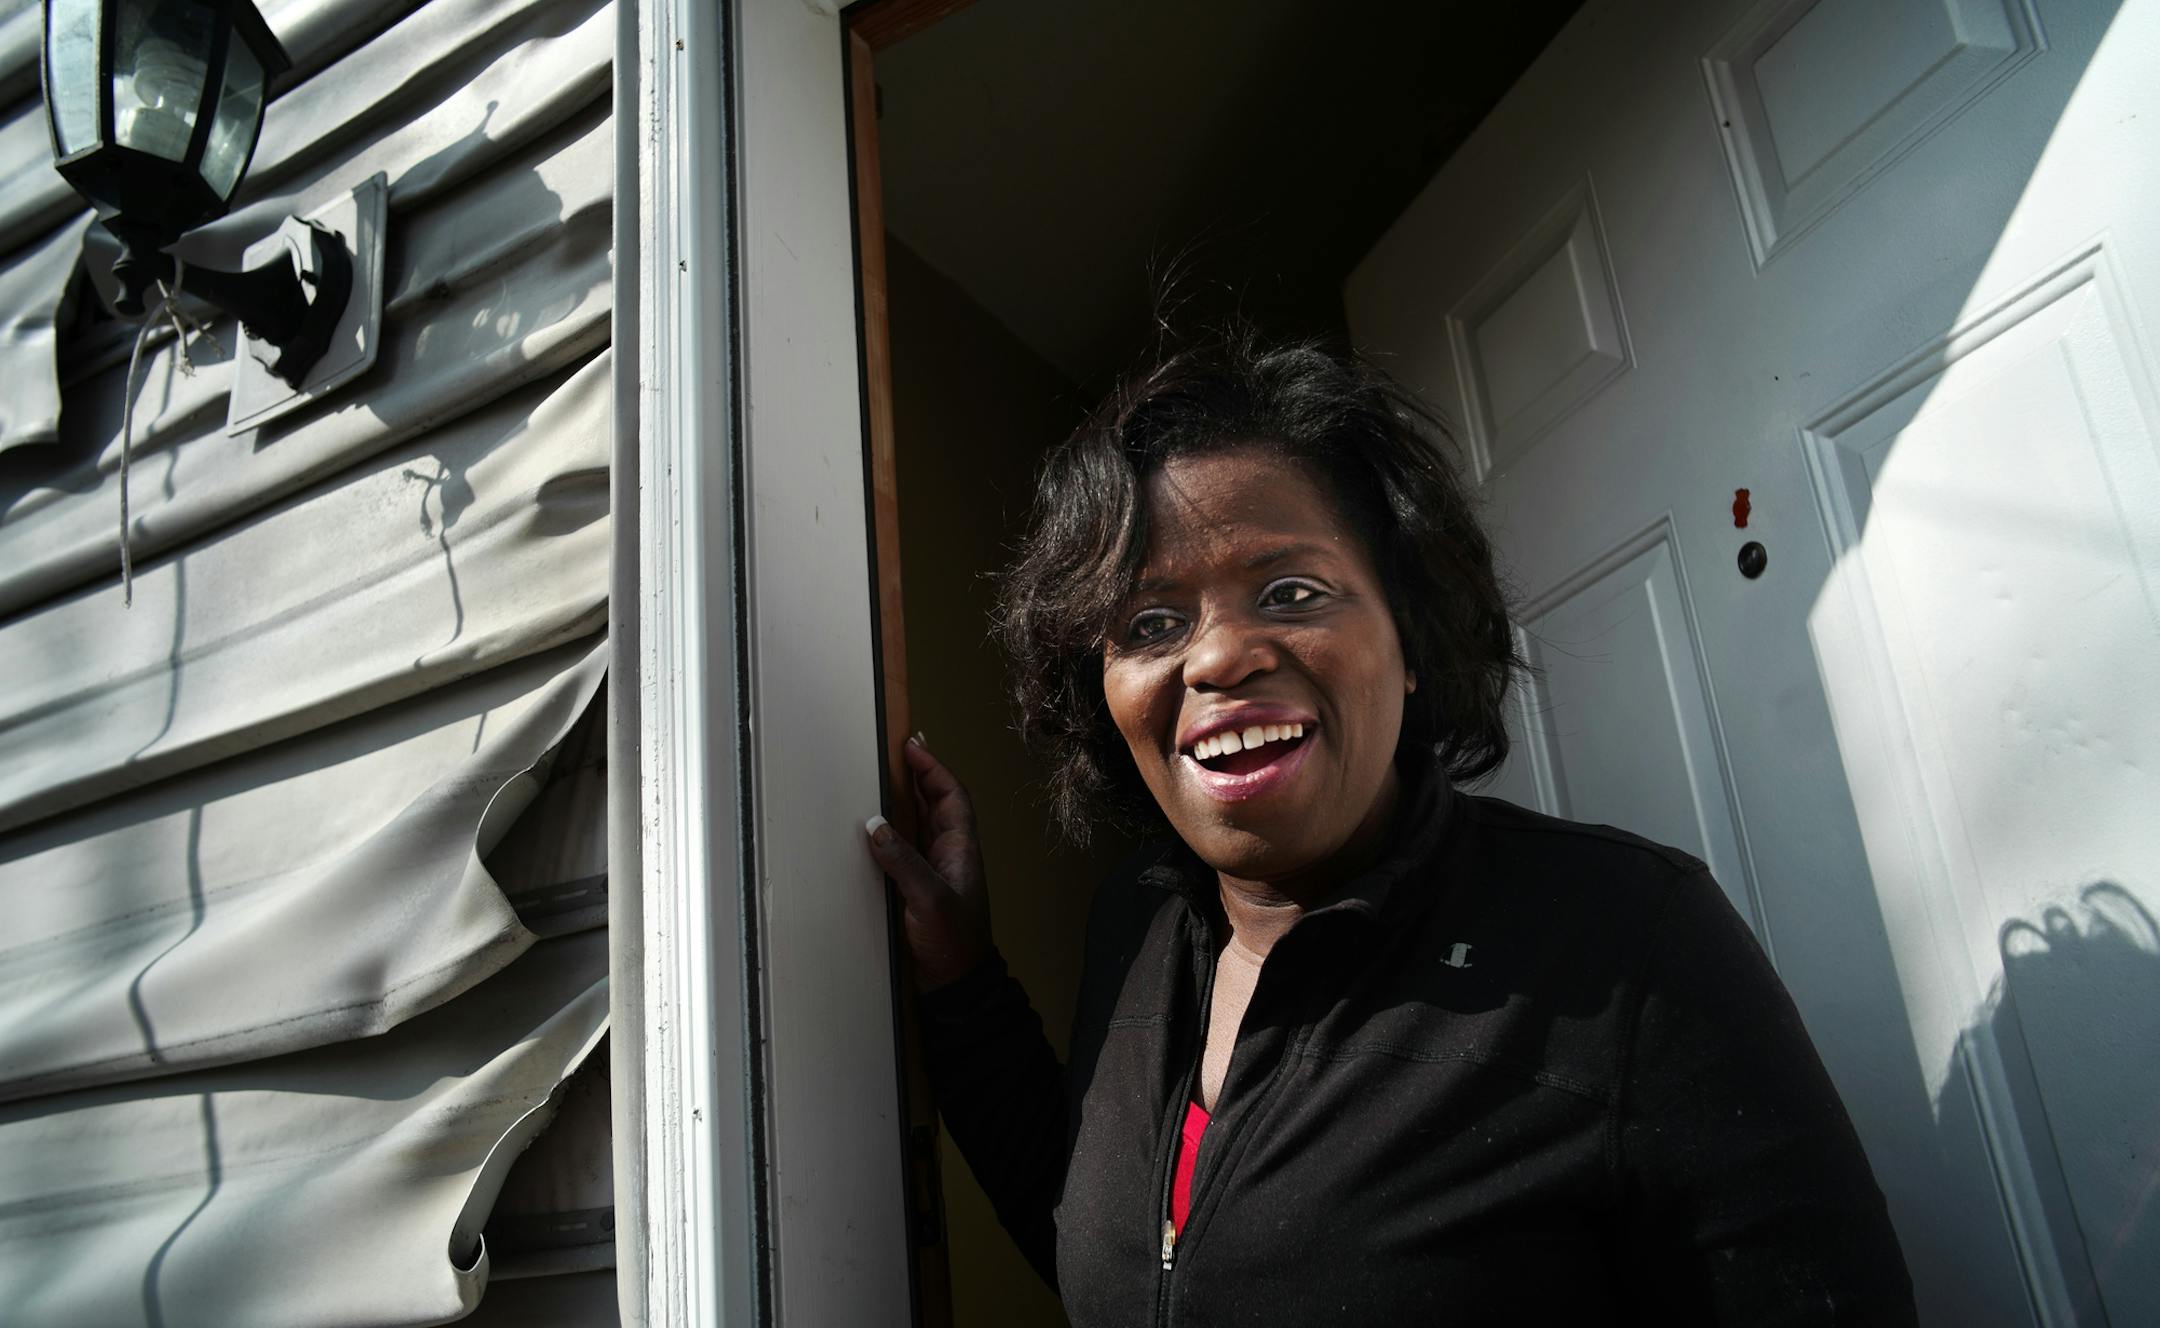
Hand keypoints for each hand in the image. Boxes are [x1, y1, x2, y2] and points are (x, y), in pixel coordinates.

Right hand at [865, 734, 991, 989]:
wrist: (957, 985)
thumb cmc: (952, 941)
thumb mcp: (929, 899)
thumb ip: (903, 862)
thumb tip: (874, 824)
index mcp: (961, 850)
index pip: (952, 797)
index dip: (934, 770)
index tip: (913, 746)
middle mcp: (951, 855)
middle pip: (938, 805)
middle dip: (921, 777)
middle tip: (898, 754)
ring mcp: (936, 872)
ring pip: (923, 826)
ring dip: (908, 802)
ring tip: (885, 780)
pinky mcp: (921, 890)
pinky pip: (908, 850)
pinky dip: (894, 833)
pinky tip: (876, 829)